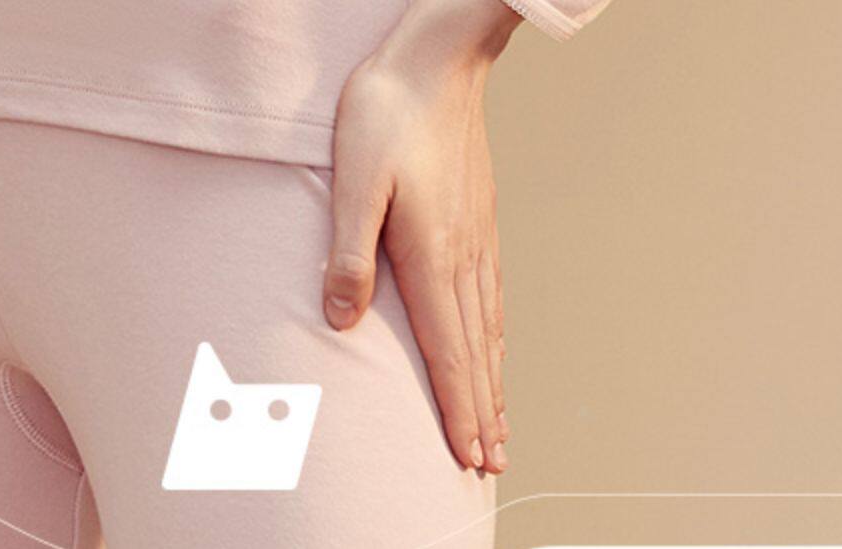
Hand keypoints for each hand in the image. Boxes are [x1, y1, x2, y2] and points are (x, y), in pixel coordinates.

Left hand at [324, 0, 519, 473]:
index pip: (449, 350)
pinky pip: (493, 299)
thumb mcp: (353, 181)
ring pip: (489, 331)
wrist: (435, 62)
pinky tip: (495, 350)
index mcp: (432, 255)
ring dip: (494, 384)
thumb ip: (348, 252)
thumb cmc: (385, 116)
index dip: (458, 408)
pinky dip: (496, 340)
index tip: (469, 453)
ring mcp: (478, 241)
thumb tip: (342, 318)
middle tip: (491, 463)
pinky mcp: (479, 224)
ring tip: (499, 427)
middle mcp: (463, 257)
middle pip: (476, 353)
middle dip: (483, 413)